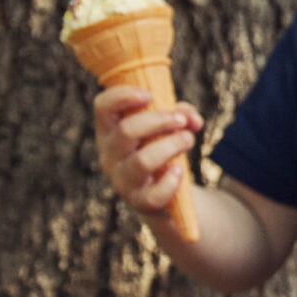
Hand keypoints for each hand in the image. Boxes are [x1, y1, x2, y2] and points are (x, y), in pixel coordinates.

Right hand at [93, 84, 200, 220]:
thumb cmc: (161, 150)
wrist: (164, 195)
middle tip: (182, 121)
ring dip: (172, 145)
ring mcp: (122, 181)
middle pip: (127, 131)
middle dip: (160, 121)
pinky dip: (172, 181)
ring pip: (143, 161)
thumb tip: (193, 120)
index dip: (122, 96)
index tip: (149, 94)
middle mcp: (109, 156)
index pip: (102, 107)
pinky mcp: (139, 202)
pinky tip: (180, 172)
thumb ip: (182, 115)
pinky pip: (154, 194)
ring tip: (189, 140)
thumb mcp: (169, 127)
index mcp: (110, 131)